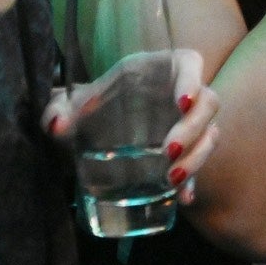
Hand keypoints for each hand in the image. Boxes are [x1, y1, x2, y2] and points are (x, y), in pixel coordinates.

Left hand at [44, 48, 218, 204]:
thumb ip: (60, 109)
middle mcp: (182, 95)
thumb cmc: (95, 105)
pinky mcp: (186, 152)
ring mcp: (188, 124)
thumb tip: (56, 125)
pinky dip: (193, 183)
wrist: (95, 129)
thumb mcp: (77, 103)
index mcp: (161, 71)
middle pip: (208, 104)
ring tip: (171, 180)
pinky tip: (182, 199)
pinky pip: (199, 165)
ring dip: (197, 157)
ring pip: (209, 135)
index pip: (189, 65)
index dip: (192, 81)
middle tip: (168, 153)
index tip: (183, 102)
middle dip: (193, 130)